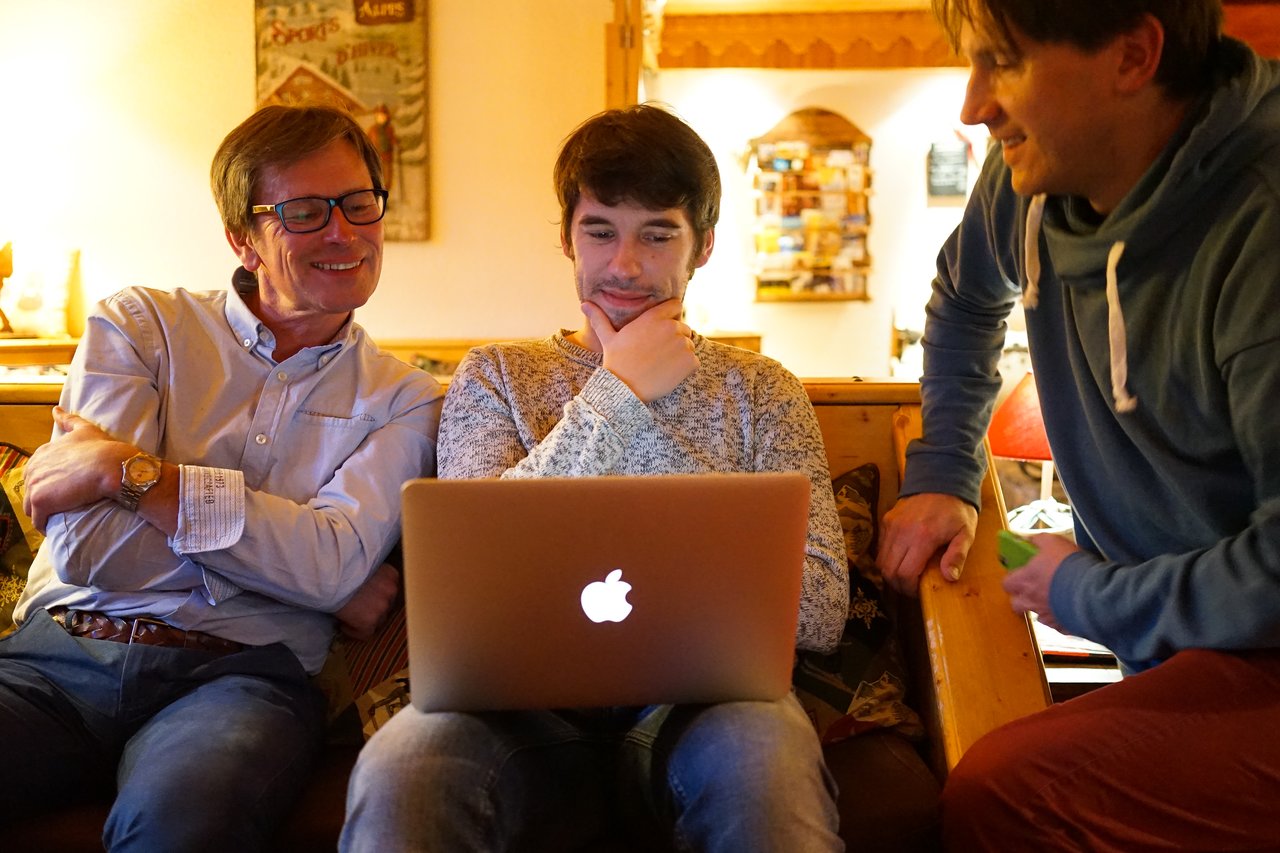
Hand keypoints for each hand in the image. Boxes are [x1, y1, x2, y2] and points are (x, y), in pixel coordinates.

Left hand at [23, 407, 131, 531]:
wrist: (113, 467)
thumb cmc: (103, 449)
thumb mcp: (85, 430)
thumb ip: (68, 420)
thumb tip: (56, 410)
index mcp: (42, 453)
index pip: (36, 473)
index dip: (48, 483)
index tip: (61, 490)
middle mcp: (34, 467)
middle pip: (31, 489)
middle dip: (42, 499)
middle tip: (61, 506)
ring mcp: (35, 484)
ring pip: (30, 506)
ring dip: (42, 514)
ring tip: (58, 519)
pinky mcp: (40, 500)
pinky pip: (37, 520)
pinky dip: (45, 525)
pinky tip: (55, 527)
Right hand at [334, 562, 400, 640]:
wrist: (329, 575)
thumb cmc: (340, 568)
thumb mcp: (362, 567)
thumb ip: (371, 577)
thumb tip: (367, 592)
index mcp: (390, 575)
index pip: (390, 591)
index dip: (376, 597)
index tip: (366, 599)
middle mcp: (391, 591)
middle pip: (385, 606)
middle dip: (372, 609)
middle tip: (357, 609)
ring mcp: (382, 607)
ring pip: (378, 621)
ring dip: (365, 620)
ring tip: (349, 617)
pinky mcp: (370, 621)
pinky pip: (365, 634)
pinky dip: (354, 631)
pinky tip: (343, 625)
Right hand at [582, 299, 698, 402]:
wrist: (625, 389)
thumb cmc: (616, 362)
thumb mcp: (607, 338)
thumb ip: (599, 318)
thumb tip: (583, 304)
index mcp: (653, 318)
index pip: (676, 305)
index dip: (671, 316)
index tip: (663, 330)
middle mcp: (670, 327)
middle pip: (684, 327)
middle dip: (675, 338)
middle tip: (657, 354)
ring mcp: (682, 344)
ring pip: (689, 345)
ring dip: (680, 354)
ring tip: (661, 365)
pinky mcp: (690, 361)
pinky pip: (694, 361)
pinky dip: (685, 368)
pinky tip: (669, 374)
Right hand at [876, 492, 977, 594]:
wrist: (941, 479)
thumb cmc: (957, 509)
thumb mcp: (966, 532)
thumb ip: (957, 555)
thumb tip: (949, 577)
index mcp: (923, 537)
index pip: (904, 573)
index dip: (909, 588)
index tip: (919, 591)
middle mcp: (902, 532)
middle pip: (888, 571)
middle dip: (898, 585)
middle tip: (911, 587)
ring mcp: (891, 525)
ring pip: (881, 561)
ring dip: (891, 573)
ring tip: (906, 575)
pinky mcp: (886, 521)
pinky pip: (880, 548)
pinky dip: (888, 558)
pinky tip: (902, 558)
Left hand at [1002, 532, 1078, 631]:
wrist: (1092, 590)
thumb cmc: (1069, 564)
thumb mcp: (1052, 542)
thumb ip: (1038, 541)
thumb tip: (1030, 540)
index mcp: (1025, 581)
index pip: (1007, 584)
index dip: (1012, 580)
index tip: (1020, 574)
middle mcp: (1032, 601)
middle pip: (1016, 604)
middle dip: (1022, 598)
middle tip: (1034, 590)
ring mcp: (1047, 616)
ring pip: (1037, 616)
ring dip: (1042, 608)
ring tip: (1055, 600)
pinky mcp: (1063, 627)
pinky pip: (1058, 625)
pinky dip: (1061, 618)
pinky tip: (1071, 609)